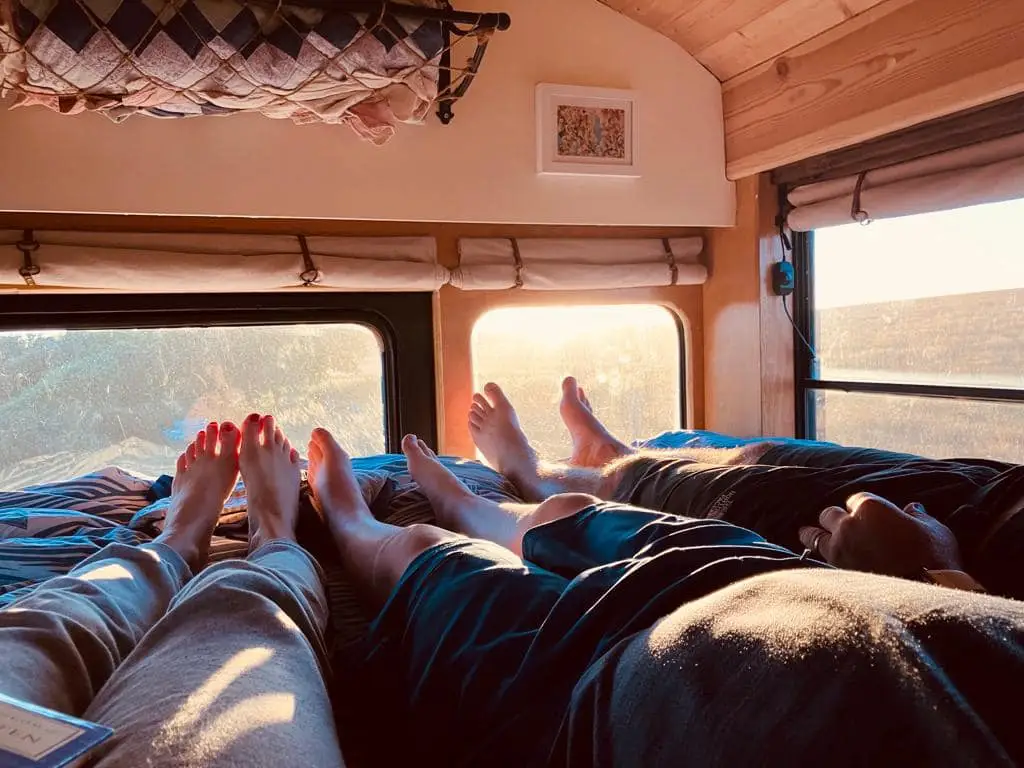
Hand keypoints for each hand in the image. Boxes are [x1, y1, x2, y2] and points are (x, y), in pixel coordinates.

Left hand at [799, 493, 963, 577]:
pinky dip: (820, 558)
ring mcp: (840, 549)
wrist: (927, 590)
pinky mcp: (838, 572)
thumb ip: (918, 516)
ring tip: (806, 534)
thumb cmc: (935, 556)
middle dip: (833, 518)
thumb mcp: (934, 529)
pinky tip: (819, 559)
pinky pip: (821, 560)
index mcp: (870, 507)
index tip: (862, 513)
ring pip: (815, 537)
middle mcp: (848, 525)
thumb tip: (913, 509)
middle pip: (829, 515)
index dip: (860, 507)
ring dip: (813, 536)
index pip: (855, 499)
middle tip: (832, 523)